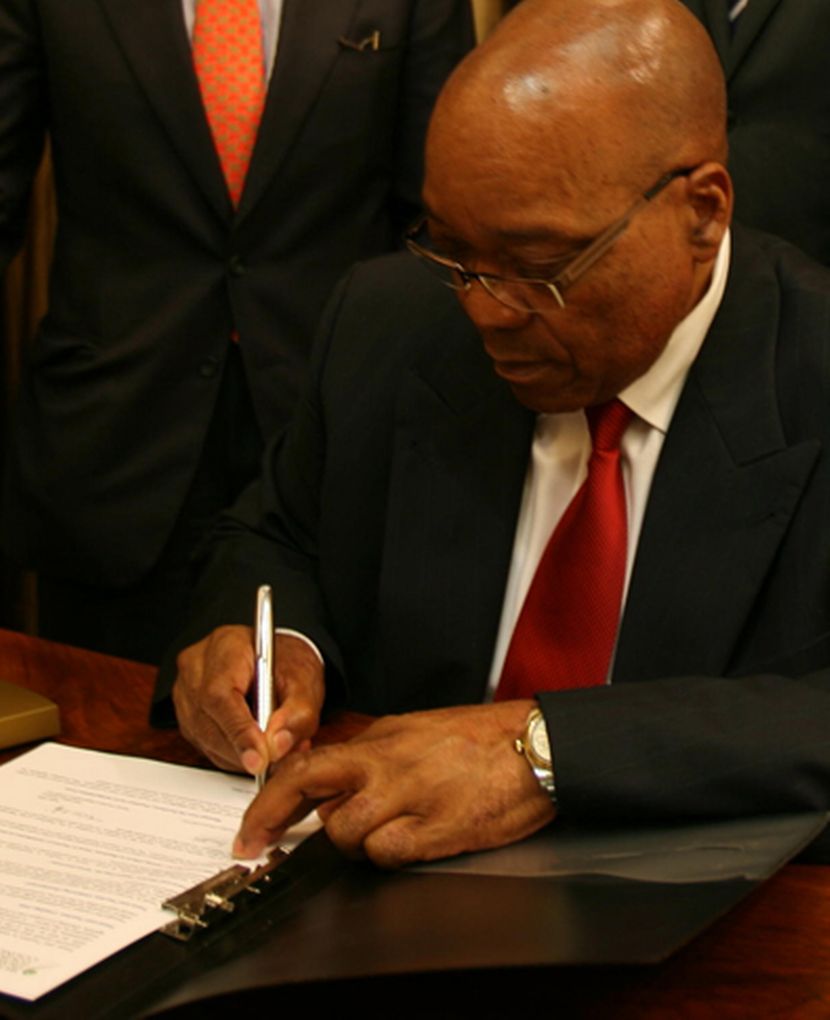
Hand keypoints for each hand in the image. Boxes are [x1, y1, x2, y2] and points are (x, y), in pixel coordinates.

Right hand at [173, 626, 324, 774]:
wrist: (276, 659)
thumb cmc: (287, 662)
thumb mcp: (306, 680)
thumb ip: (298, 712)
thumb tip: (277, 745)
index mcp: (225, 646)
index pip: (220, 695)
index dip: (239, 732)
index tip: (259, 760)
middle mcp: (197, 667)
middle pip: (208, 721)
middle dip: (243, 749)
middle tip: (276, 759)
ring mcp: (186, 692)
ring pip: (205, 739)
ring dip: (240, 755)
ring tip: (273, 749)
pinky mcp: (188, 716)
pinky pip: (206, 746)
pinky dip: (233, 755)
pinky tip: (256, 747)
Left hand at [234, 700, 555, 867]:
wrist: (533, 746)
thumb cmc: (479, 739)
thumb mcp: (413, 731)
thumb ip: (370, 755)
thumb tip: (331, 786)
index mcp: (380, 739)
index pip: (307, 765)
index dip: (268, 799)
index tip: (251, 827)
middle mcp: (387, 764)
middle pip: (309, 791)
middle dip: (272, 821)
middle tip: (257, 845)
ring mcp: (410, 796)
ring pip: (345, 833)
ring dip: (350, 842)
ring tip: (379, 831)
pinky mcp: (436, 828)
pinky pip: (387, 854)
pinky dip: (387, 854)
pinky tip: (408, 840)